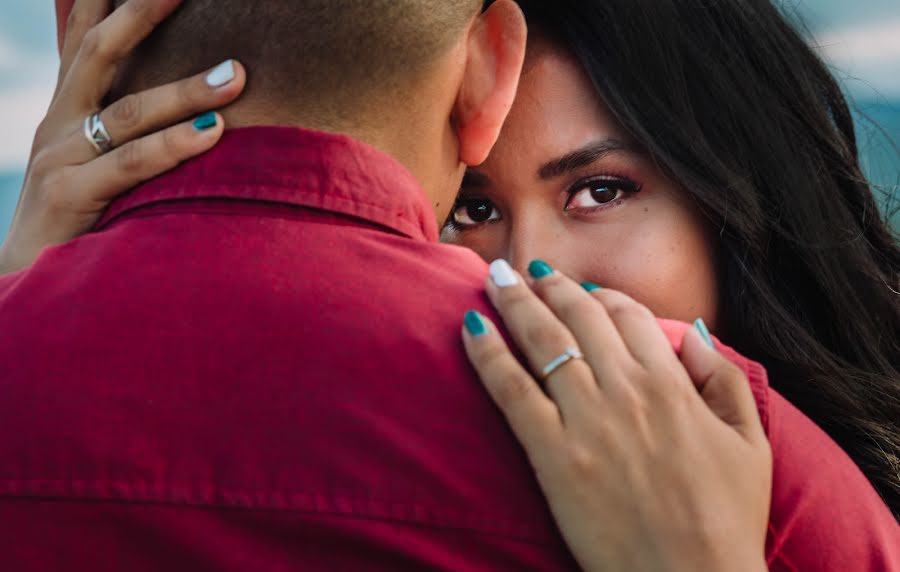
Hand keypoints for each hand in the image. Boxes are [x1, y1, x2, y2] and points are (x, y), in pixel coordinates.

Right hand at [0, 0, 246, 273]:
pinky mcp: (67, 195)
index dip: (111, 3)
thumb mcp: (96, 163)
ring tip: (235, 75)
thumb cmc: (78, 220)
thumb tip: (196, 109)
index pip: (86, 38)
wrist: (25, 279)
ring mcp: (59, 157)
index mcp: (68, 109)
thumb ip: (128, 129)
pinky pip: (130, 163)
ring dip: (185, 90)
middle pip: (100, 52)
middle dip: (142, 15)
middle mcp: (60, 123)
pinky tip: (214, 131)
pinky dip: (173, 146)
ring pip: (129, 111)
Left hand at [462, 260, 771, 571]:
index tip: (582, 290)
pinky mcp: (552, 455)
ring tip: (493, 275)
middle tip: (524, 268)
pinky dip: (487, 353)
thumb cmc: (726, 518)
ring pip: (542, 341)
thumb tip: (693, 332)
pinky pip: (511, 389)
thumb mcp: (750, 443)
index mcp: (671, 384)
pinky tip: (470, 325)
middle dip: (549, 285)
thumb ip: (724, 379)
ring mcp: (585, 420)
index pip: (628, 316)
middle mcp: (625, 391)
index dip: (601, 296)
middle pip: (579, 317)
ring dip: (513, 302)